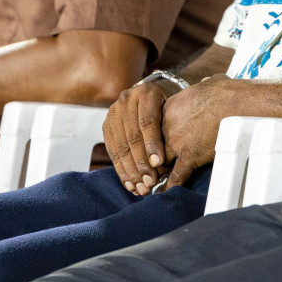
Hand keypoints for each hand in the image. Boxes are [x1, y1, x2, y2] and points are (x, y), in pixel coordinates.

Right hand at [103, 77, 179, 194]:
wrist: (153, 93)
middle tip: (150, 183)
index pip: (147, 122)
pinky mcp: (107, 125)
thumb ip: (172, 128)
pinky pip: (112, 150)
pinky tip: (129, 183)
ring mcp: (114, 111)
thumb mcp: (174, 109)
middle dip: (141, 163)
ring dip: (130, 171)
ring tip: (140, 188)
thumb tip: (166, 162)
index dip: (152, 144)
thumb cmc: (170, 105)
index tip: (159, 164)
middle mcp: (127, 99)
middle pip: (132, 136)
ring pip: (121, 146)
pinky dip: (121, 169)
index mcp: (146, 93)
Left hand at [159, 75, 236, 188]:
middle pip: (153, 145)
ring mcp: (177, 142)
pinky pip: (177, 175)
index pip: (154, 126)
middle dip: (153, 157)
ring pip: (161, 162)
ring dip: (158, 173)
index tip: (157, 143)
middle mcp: (168, 125)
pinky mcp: (189, 156)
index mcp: (170, 107)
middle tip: (151, 167)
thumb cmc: (228, 92)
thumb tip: (208, 83)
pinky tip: (164, 193)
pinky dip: (170, 186)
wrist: (236, 104)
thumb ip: (204, 87)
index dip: (156, 137)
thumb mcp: (210, 84)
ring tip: (151, 184)